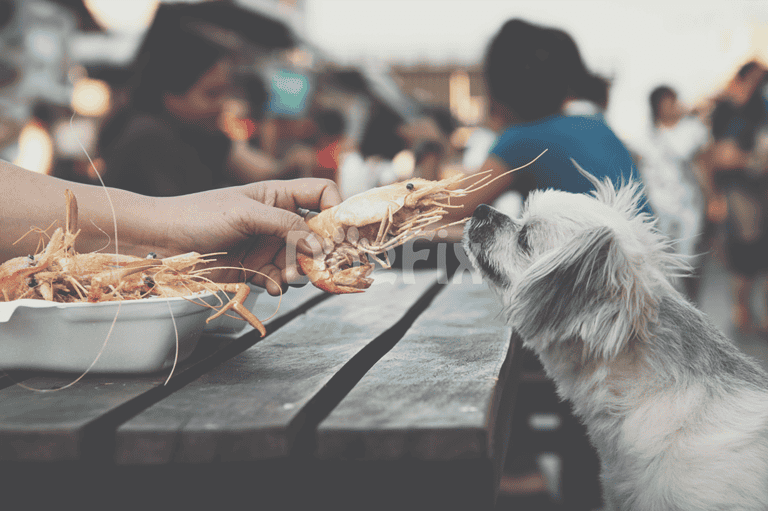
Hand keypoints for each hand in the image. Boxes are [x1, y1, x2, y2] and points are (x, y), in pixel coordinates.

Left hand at [160, 178, 339, 294]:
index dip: (335, 209)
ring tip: (286, 275)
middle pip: (317, 233)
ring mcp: (268, 246)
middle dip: (320, 249)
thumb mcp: (245, 213)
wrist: (162, 243)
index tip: (338, 231)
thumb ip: (284, 225)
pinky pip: (282, 279)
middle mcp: (278, 221)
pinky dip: (281, 284)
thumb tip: (317, 243)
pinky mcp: (257, 269)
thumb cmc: (198, 215)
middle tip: (318, 263)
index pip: (322, 194)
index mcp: (278, 196)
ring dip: (300, 270)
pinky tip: (271, 285)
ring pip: (302, 260)